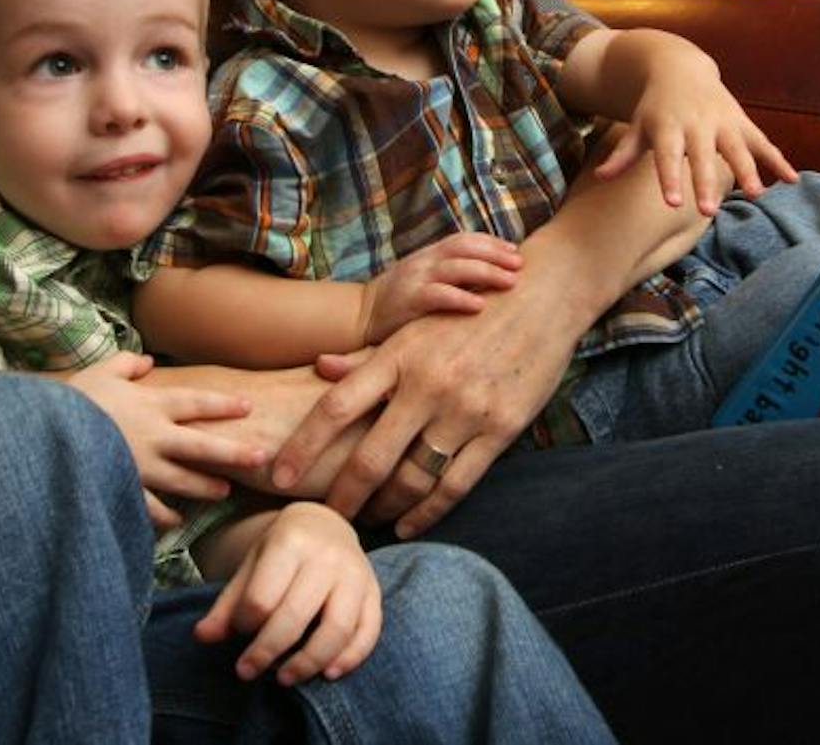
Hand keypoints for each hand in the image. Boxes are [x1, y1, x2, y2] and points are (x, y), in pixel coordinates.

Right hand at [63, 352, 265, 525]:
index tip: (248, 408)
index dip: (223, 405)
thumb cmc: (72, 399)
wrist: (43, 434)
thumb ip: (126, 364)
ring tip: (225, 492)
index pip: (197, 404)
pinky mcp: (124, 489)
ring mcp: (141, 467)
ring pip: (184, 480)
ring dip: (206, 487)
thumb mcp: (100, 371)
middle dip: (234, 452)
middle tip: (261, 457)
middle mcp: (154, 436)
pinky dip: (164, 516)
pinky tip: (176, 521)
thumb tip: (146, 361)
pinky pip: (150, 507)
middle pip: (203, 446)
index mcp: (151, 405)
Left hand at [194, 503, 381, 684]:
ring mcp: (356, 574)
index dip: (244, 625)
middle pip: (295, 616)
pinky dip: (350, 658)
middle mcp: (327, 556)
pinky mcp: (375, 593)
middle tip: (247, 672)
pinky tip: (327, 673)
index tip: (239, 632)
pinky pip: (369, 632)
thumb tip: (202, 637)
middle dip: (267, 652)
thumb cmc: (281, 551)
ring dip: (309, 662)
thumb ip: (227, 604)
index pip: (262, 598)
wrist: (325, 525)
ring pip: (337, 629)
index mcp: (291, 541)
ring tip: (285, 678)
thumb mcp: (250, 566)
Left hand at [269, 151, 709, 536]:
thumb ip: (370, 354)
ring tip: (367, 520)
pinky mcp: (500, 429)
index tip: (276, 477)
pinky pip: (455, 485)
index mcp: (399, 354)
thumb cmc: (473, 307)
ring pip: (411, 478)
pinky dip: (426, 512)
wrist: (544, 295)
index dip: (301, 447)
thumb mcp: (417, 324)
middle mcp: (427, 384)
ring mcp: (465, 410)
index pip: (335, 408)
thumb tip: (320, 368)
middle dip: (340, 497)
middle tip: (323, 520)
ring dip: (383, 508)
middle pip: (368, 458)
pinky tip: (407, 524)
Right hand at [360, 232, 521, 342]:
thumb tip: (490, 276)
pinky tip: (481, 305)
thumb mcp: (425, 279)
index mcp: (430, 254)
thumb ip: (451, 274)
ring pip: (456, 268)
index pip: (465, 239)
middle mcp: (424, 261)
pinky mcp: (408, 300)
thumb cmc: (400, 301)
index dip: (492, 243)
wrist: (359, 316)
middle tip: (520, 265)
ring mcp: (415, 279)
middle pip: (465, 248)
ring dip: (487, 272)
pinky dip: (461, 298)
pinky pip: (438, 295)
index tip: (515, 251)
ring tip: (510, 282)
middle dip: (496, 255)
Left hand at [589, 39, 796, 212]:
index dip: (670, 179)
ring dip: (749, 170)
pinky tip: (792, 180)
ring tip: (757, 195)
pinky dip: (778, 159)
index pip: (668, 157)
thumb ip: (623, 153)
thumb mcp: (637, 126)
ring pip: (737, 148)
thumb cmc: (654, 107)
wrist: (678, 67)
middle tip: (708, 212)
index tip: (672, 203)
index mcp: (669, 127)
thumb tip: (601, 177)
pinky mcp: (741, 122)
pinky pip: (762, 142)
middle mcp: (697, 125)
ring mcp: (722, 122)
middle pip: (702, 157)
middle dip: (706, 182)